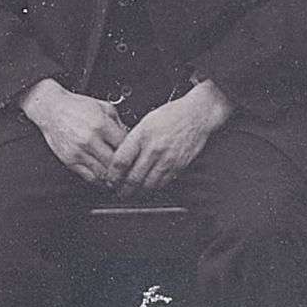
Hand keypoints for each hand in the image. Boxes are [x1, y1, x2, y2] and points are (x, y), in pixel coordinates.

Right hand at [19, 79, 126, 186]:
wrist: (51, 108)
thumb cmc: (76, 106)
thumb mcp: (104, 107)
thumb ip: (119, 123)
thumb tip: (131, 137)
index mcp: (101, 124)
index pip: (125, 146)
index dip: (134, 153)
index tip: (136, 156)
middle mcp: (90, 139)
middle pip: (115, 163)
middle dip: (125, 168)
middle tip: (131, 171)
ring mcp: (79, 151)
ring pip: (104, 173)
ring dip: (113, 177)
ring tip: (120, 176)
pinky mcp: (70, 160)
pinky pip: (89, 176)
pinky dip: (100, 180)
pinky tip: (105, 176)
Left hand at [105, 80, 231, 198]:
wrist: (197, 114)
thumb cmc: (171, 115)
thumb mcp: (145, 122)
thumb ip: (132, 140)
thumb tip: (119, 157)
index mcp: (142, 135)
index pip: (121, 161)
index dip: (112, 175)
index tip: (109, 179)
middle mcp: (154, 149)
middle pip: (133, 177)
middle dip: (122, 188)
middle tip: (117, 191)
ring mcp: (168, 159)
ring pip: (148, 184)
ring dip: (137, 191)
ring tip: (131, 192)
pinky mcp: (179, 166)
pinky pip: (163, 183)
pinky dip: (153, 187)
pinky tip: (148, 186)